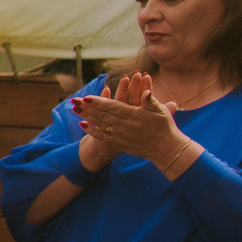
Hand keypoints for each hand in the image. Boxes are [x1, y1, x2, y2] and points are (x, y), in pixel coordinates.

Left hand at [77, 77, 198, 174]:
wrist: (166, 149)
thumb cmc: (165, 127)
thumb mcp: (161, 111)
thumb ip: (151, 101)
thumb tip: (146, 91)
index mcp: (135, 115)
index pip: (113, 107)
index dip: (99, 102)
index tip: (87, 97)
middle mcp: (125, 126)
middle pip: (103, 115)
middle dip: (88, 107)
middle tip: (74, 100)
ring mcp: (121, 136)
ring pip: (100, 124)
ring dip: (87, 116)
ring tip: (75, 108)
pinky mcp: (120, 143)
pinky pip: (103, 136)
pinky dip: (92, 131)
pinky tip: (82, 124)